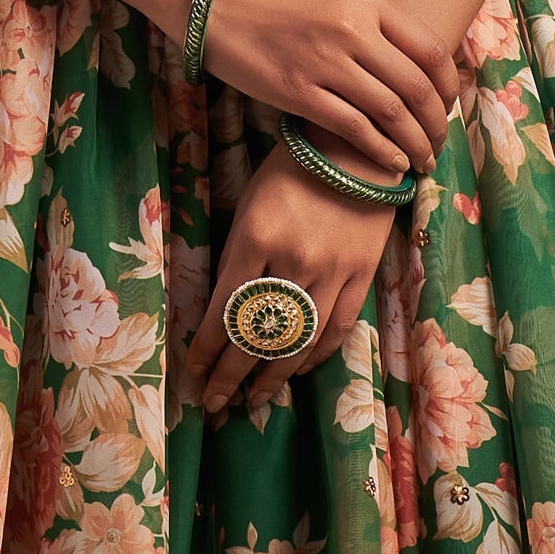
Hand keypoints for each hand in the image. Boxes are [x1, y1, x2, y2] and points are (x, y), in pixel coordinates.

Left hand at [185, 139, 401, 415]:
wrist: (356, 148)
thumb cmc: (290, 170)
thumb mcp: (249, 206)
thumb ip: (236, 259)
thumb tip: (223, 317)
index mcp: (256, 238)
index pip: (224, 311)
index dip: (206, 351)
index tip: (193, 377)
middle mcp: (294, 261)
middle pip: (258, 336)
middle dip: (231, 376)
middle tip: (215, 405)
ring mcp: (332, 272)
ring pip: (298, 342)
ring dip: (271, 378)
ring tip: (252, 401)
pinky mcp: (361, 276)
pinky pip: (336, 330)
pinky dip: (313, 357)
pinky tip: (295, 372)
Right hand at [202, 0, 456, 180]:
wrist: (222, 8)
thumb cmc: (282, 9)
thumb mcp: (337, 0)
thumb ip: (376, 27)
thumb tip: (417, 70)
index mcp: (368, 1)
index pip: (429, 50)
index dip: (448, 88)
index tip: (449, 109)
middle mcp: (352, 29)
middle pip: (415, 86)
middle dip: (435, 124)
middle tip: (438, 144)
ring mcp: (326, 61)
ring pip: (391, 111)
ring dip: (414, 143)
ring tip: (422, 161)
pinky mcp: (300, 93)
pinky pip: (355, 128)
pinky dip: (381, 150)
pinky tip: (393, 164)